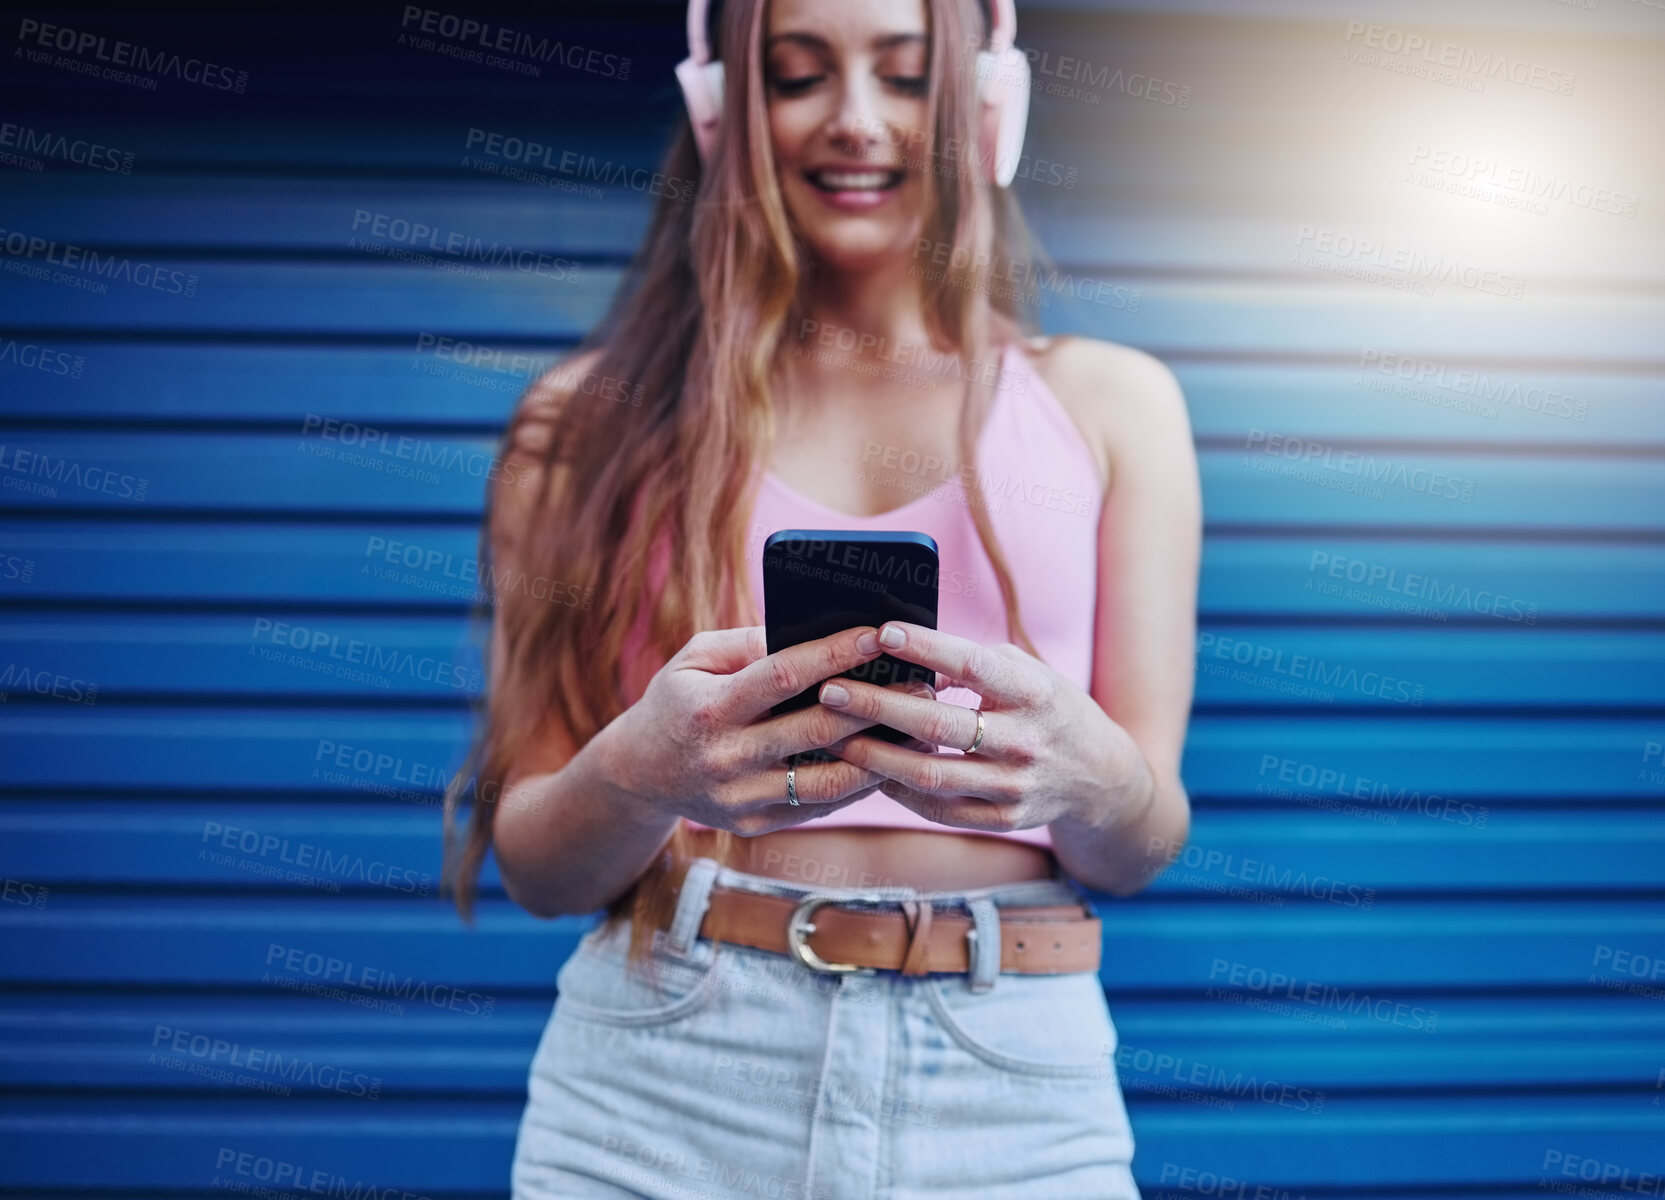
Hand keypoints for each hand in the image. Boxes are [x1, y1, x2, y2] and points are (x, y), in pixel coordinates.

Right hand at [610, 624, 912, 836]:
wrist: (638, 774)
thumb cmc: (676, 700)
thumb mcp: (694, 658)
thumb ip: (748, 642)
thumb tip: (811, 629)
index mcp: (709, 708)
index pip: (783, 676)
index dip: (835, 654)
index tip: (878, 634)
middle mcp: (725, 757)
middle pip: (817, 731)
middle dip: (875, 705)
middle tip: (921, 684)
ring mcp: (741, 798)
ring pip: (828, 780)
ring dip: (880, 755)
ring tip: (917, 730)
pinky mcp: (755, 824)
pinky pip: (819, 806)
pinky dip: (857, 784)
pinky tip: (887, 760)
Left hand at [816, 621, 1125, 834]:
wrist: (1100, 776)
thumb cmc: (1048, 708)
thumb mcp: (1028, 673)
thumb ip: (974, 663)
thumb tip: (903, 650)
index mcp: (1034, 692)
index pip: (973, 666)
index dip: (927, 648)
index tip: (882, 632)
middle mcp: (1026, 741)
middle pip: (939, 724)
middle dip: (878, 707)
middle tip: (829, 691)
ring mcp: (1015, 786)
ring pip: (931, 775)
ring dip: (875, 757)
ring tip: (835, 737)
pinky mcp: (1002, 819)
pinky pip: (939, 809)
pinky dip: (899, 790)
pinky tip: (870, 771)